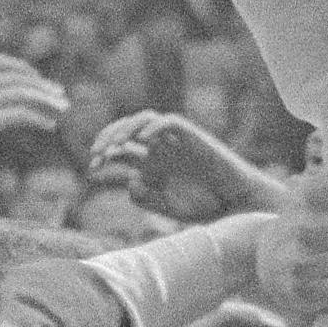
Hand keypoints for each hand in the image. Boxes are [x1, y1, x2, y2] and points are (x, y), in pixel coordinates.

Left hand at [92, 109, 286, 221]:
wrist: (235, 203)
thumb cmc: (204, 206)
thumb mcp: (165, 206)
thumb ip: (144, 196)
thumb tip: (129, 179)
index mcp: (150, 165)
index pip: (118, 152)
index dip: (102, 158)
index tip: (92, 170)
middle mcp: (159, 149)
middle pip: (126, 132)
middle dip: (108, 140)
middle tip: (97, 154)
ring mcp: (174, 141)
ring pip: (143, 120)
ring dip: (126, 128)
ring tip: (115, 144)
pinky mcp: (191, 136)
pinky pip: (168, 123)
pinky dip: (154, 127)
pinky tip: (142, 139)